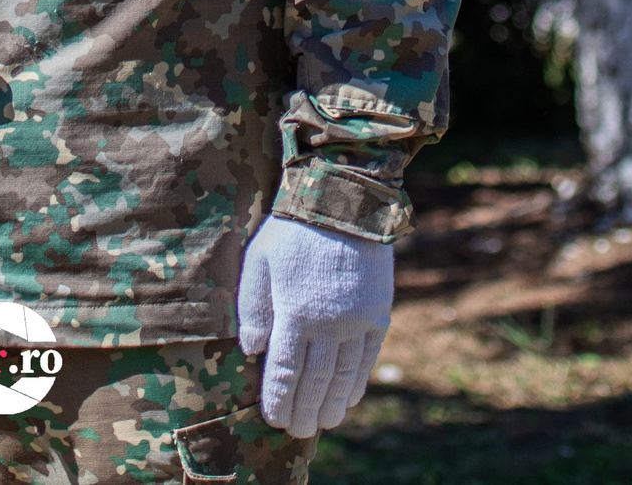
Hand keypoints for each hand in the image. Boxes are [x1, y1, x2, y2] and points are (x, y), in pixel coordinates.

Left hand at [237, 215, 393, 438]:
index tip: (273, 419)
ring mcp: (357, 321)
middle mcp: (329, 324)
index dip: (278, 398)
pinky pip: (367, 358)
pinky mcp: (378, 313)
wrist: (343, 199)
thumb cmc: (292, 230)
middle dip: (304, 410)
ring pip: (344, 375)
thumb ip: (254, 308)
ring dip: (332, 404)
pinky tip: (349, 398)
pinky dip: (358, 382)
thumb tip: (253, 351)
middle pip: (315, 380)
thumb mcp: (259, 261)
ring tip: (323, 424)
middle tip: (297, 432)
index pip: (285, 370)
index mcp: (296, 312)